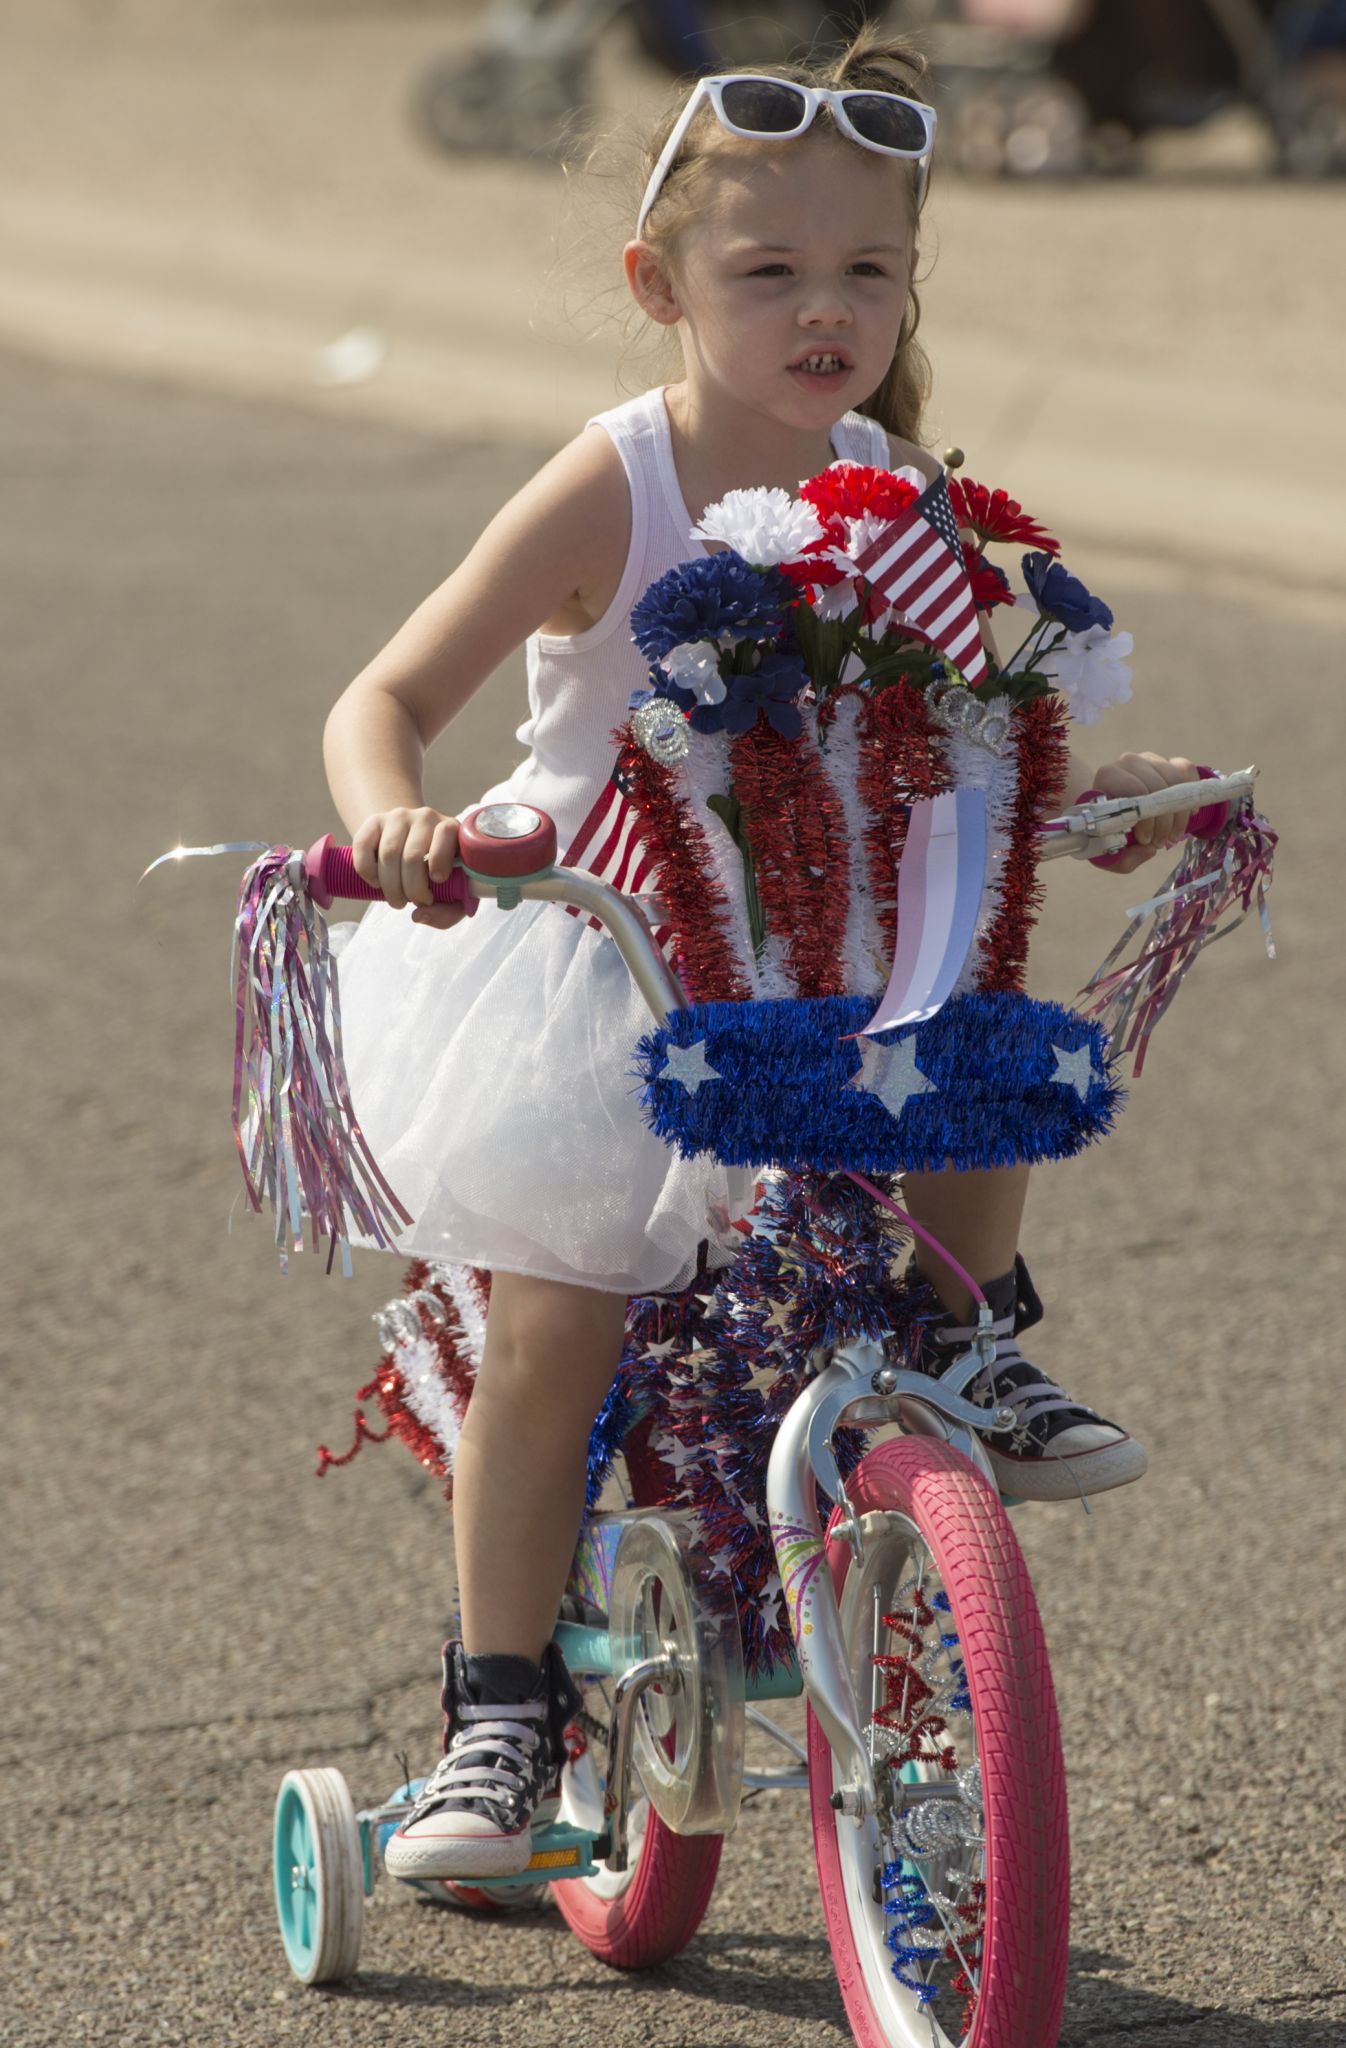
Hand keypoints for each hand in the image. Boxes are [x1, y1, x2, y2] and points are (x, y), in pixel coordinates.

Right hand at [351, 806, 465, 928]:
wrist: (411, 845)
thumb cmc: (436, 872)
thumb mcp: (453, 893)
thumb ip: (448, 912)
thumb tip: (420, 914)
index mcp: (452, 829)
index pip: (446, 834)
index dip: (440, 862)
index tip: (437, 882)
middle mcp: (426, 817)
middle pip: (412, 857)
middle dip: (411, 890)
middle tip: (413, 902)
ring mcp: (398, 817)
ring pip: (388, 854)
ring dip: (390, 887)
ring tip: (397, 899)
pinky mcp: (374, 821)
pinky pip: (363, 845)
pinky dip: (366, 870)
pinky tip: (376, 882)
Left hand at [1081, 751, 1198, 874]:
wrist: (1111, 806)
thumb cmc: (1107, 828)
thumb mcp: (1109, 851)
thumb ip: (1124, 858)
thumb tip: (1149, 850)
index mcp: (1108, 777)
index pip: (1135, 790)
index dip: (1145, 818)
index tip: (1146, 840)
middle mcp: (1128, 763)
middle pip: (1157, 787)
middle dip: (1164, 820)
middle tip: (1162, 842)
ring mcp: (1149, 759)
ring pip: (1175, 780)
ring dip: (1178, 814)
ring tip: (1173, 835)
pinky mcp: (1168, 762)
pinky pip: (1187, 769)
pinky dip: (1192, 793)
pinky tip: (1188, 813)